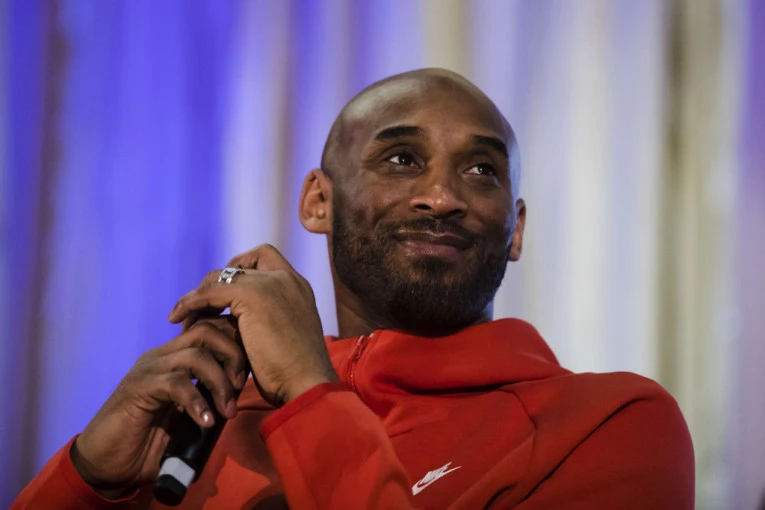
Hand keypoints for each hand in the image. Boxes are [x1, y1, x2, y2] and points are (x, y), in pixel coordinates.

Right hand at [71, 315, 246, 495]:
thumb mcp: (189, 419)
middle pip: (208, 331)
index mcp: (175, 358)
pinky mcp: (139, 387)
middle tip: (242, 388)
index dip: (235, 347)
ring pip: (196, 355)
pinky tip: (206, 422)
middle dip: (233, 355)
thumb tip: (238, 398)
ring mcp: (149, 369)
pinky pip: (177, 383)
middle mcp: (163, 356)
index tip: (248, 377)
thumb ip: (209, 402)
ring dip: (220, 382)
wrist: (106, 463)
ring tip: (227, 411)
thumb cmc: (149, 442)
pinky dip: (198, 402)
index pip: (211, 331)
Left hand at [168, 244, 337, 407]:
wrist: (306, 382)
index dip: (241, 270)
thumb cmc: (295, 373)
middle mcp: (287, 278)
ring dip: (201, 294)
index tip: (223, 295)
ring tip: (185, 316)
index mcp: (298, 286)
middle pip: (240, 263)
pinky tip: (177, 318)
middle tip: (201, 307)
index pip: (265, 258)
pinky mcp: (253, 295)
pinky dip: (190, 302)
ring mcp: (272, 283)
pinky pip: (210, 291)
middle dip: (216, 282)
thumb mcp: (284, 336)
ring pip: (222, 276)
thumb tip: (236, 322)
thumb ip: (267, 320)